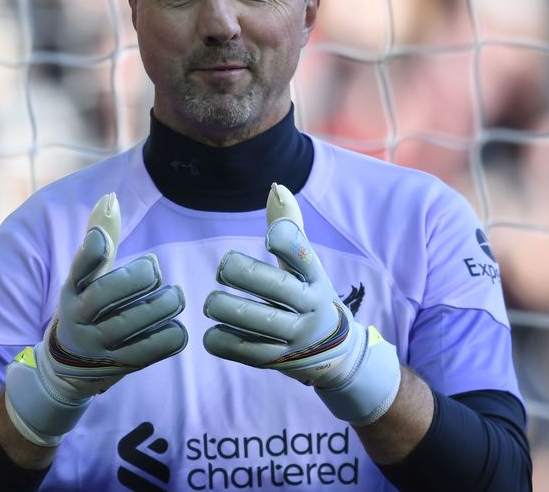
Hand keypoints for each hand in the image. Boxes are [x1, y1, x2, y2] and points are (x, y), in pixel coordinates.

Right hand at [5, 192, 188, 445]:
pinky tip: (174, 324)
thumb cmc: (90, 306)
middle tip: (155, 271)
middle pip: (109, 293)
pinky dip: (172, 334)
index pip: (79, 267)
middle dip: (141, 277)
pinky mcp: (123, 364)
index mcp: (72, 288)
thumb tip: (111, 197)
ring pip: (135, 320)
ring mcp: (100, 344)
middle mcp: (81, 316)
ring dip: (164, 304)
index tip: (102, 239)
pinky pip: (155, 348)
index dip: (90, 251)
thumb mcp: (88, 275)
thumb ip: (103, 236)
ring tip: (173, 296)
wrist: (73, 366)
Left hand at [203, 183, 400, 425]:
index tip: (268, 238)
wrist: (334, 353)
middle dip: (237, 270)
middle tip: (224, 269)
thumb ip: (287, 225)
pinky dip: (219, 338)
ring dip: (223, 306)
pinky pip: (238, 348)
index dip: (282, 238)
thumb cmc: (307, 294)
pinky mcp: (276, 361)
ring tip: (214, 303)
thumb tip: (276, 187)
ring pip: (251, 318)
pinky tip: (216, 330)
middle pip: (270, 284)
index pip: (300, 250)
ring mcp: (294, 337)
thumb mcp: (305, 264)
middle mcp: (309, 305)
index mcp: (315, 276)